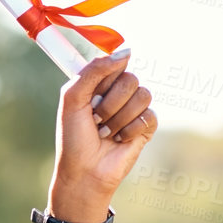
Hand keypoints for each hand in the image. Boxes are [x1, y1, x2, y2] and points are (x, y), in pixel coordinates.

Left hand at [49, 51, 156, 219]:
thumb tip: (127, 52)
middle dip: (110, 103)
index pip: (115, 63)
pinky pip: (149, 115)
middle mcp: (118, 93)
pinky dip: (130, 130)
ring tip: (105, 133)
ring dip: (119, 118)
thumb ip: (94, 70)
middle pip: (131, 79)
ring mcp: (133, 109)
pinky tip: (119, 140)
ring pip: (143, 95)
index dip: (104, 81)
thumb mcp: (73, 98)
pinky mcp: (146, 126)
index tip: (91, 98)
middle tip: (96, 120)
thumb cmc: (73, 137)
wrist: (83, 171)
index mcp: (99, 83)